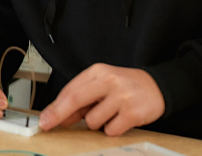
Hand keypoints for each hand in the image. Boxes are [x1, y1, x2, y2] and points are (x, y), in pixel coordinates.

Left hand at [39, 63, 164, 135]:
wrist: (158, 86)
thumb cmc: (124, 86)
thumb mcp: (101, 84)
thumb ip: (81, 98)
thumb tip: (59, 116)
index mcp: (98, 72)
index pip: (70, 90)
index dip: (54, 107)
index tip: (44, 119)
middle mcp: (109, 81)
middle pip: (75, 100)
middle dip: (59, 115)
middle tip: (47, 125)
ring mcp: (122, 97)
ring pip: (93, 121)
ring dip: (96, 123)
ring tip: (109, 114)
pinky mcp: (133, 113)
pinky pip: (111, 130)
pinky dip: (112, 129)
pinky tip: (120, 119)